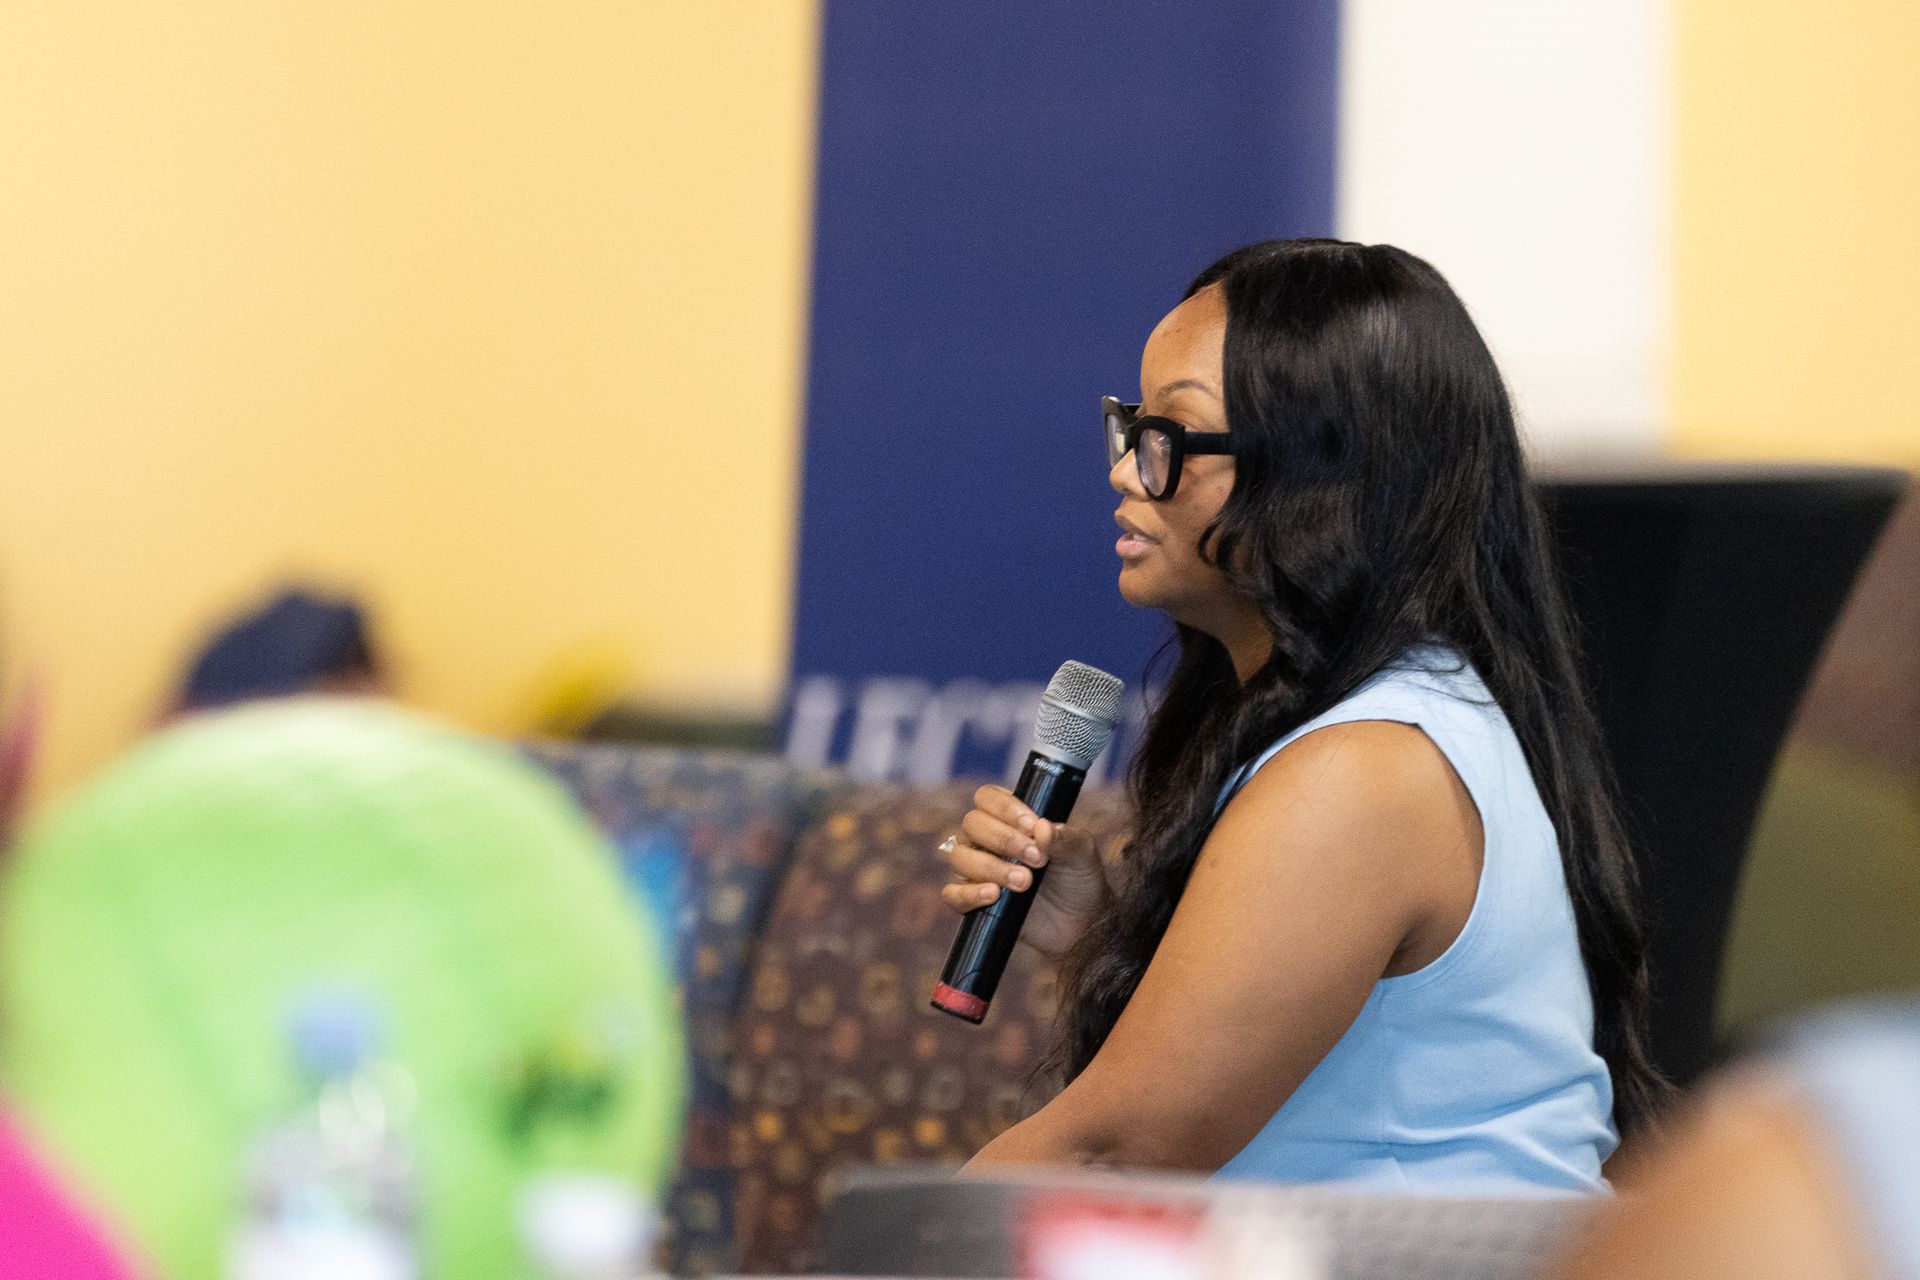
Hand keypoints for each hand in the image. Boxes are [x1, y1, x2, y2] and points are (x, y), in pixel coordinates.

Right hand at [937, 784, 1110, 960]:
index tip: (1032, 827)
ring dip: (991, 867)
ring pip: (960, 856)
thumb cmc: (1078, 879)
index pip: (988, 797)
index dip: (1005, 808)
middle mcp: (986, 839)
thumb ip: (1065, 838)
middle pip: (972, 824)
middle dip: (1004, 840)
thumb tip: (1042, 827)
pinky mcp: (971, 901)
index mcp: (1009, 818)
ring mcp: (976, 869)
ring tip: (1024, 882)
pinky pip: (953, 893)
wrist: (1081, 923)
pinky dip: (969, 893)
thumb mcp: (1082, 854)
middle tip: (1037, 860)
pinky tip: (994, 895)